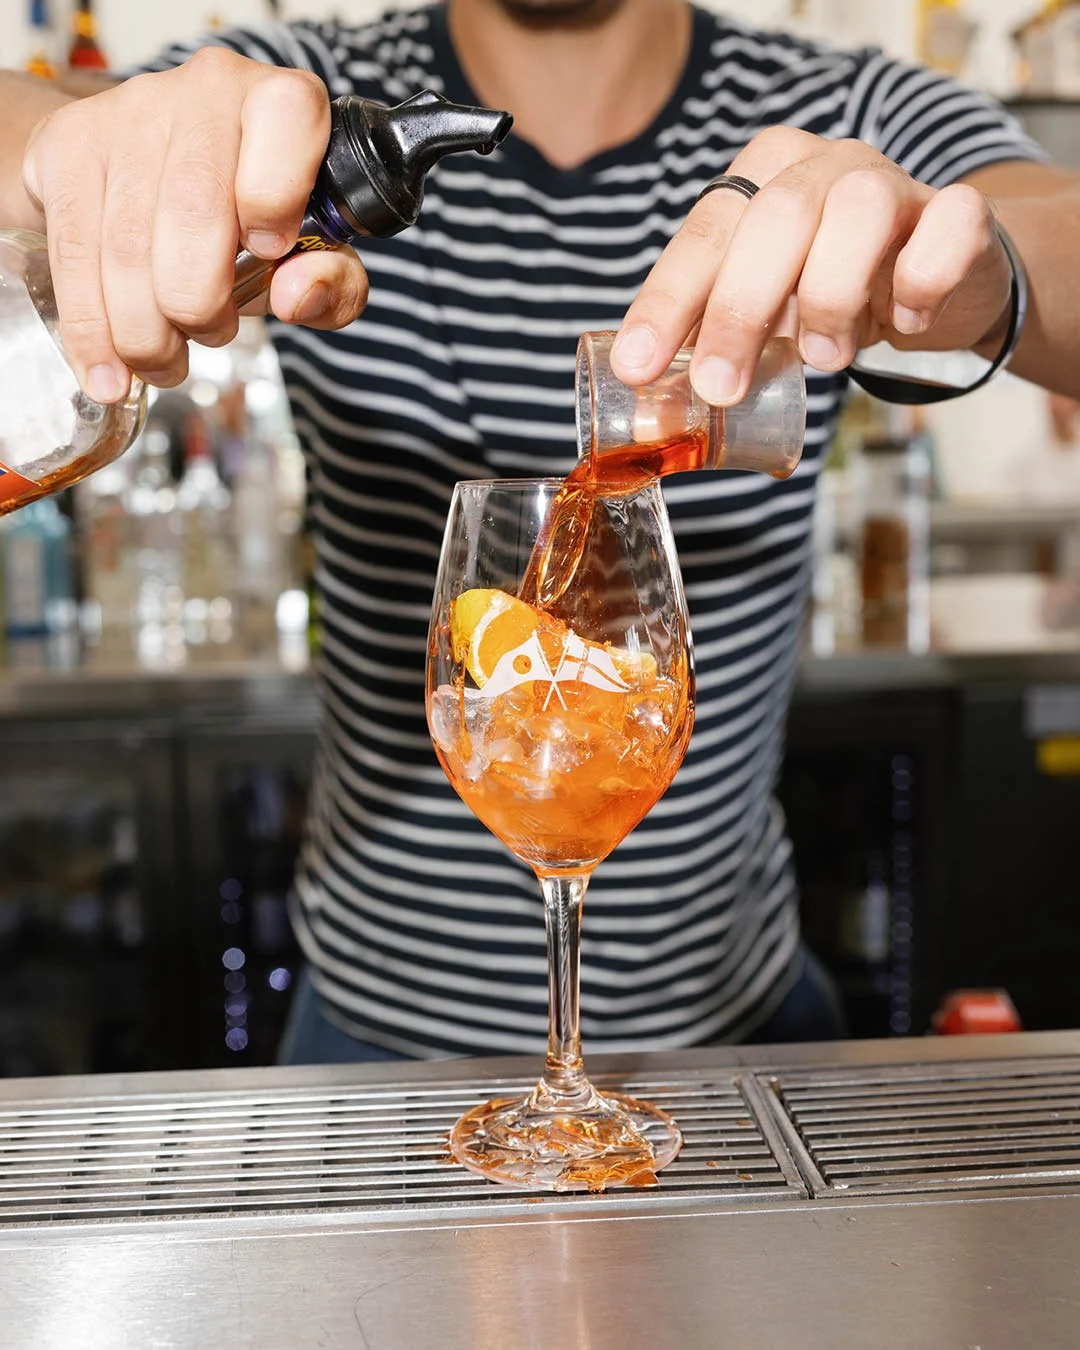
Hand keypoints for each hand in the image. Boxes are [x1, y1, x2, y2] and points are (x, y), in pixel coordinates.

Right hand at [21, 48, 369, 401]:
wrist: (156, 176)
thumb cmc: (251, 218)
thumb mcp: (315, 252)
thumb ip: (334, 281)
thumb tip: (298, 296)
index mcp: (285, 103)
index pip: (287, 117)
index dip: (277, 195)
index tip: (268, 252)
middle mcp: (207, 90)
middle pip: (193, 208)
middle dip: (199, 302)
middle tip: (209, 333)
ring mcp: (131, 112)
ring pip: (127, 243)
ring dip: (144, 329)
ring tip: (163, 359)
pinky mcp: (70, 144)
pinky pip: (73, 249)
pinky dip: (89, 328)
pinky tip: (107, 369)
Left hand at [610, 126, 1012, 403]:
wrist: (937, 279)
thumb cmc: (832, 291)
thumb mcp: (766, 305)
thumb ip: (714, 328)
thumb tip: (651, 388)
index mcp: (763, 174)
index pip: (706, 232)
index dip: (667, 302)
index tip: (637, 366)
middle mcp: (824, 164)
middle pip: (774, 218)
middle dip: (738, 311)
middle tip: (720, 388)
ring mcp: (895, 181)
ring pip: (857, 213)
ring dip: (830, 301)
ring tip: (824, 357)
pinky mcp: (957, 212)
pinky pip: (944, 232)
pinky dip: (919, 285)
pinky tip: (904, 321)